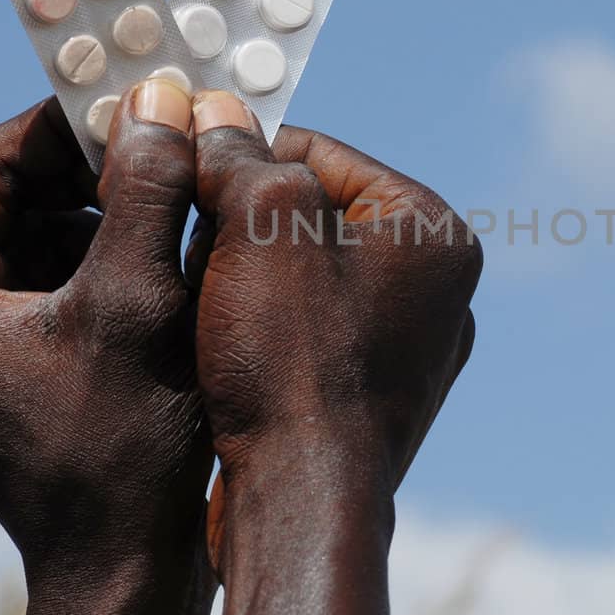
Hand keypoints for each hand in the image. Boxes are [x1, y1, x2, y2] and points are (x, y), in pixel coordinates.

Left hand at [0, 82, 208, 614]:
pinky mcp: (33, 372)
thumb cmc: (122, 447)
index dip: (69, 121)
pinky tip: (192, 254)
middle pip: (25, 198)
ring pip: (59, 239)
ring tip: (195, 193)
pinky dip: (130, 262)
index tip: (145, 95)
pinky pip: (79, 286)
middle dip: (104, 168)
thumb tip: (161, 100)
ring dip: (125, 212)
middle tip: (180, 140)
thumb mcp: (137, 301)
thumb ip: (145, 192)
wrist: (127, 580)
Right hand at [183, 92, 480, 614]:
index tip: (173, 162)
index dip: (235, 151)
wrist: (303, 504)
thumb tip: (214, 110)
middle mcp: (441, 288)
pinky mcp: (379, 399)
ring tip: (188, 287)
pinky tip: (214, 342)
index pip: (318, 153)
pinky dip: (262, 328)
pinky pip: (310, 335)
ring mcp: (415, 350)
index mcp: (434, 230)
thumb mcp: (257, 225)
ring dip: (244, 273)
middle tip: (175, 226)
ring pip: (305, 277)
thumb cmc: (290, 361)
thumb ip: (238, 155)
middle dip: (238, 216)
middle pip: (311, 215)